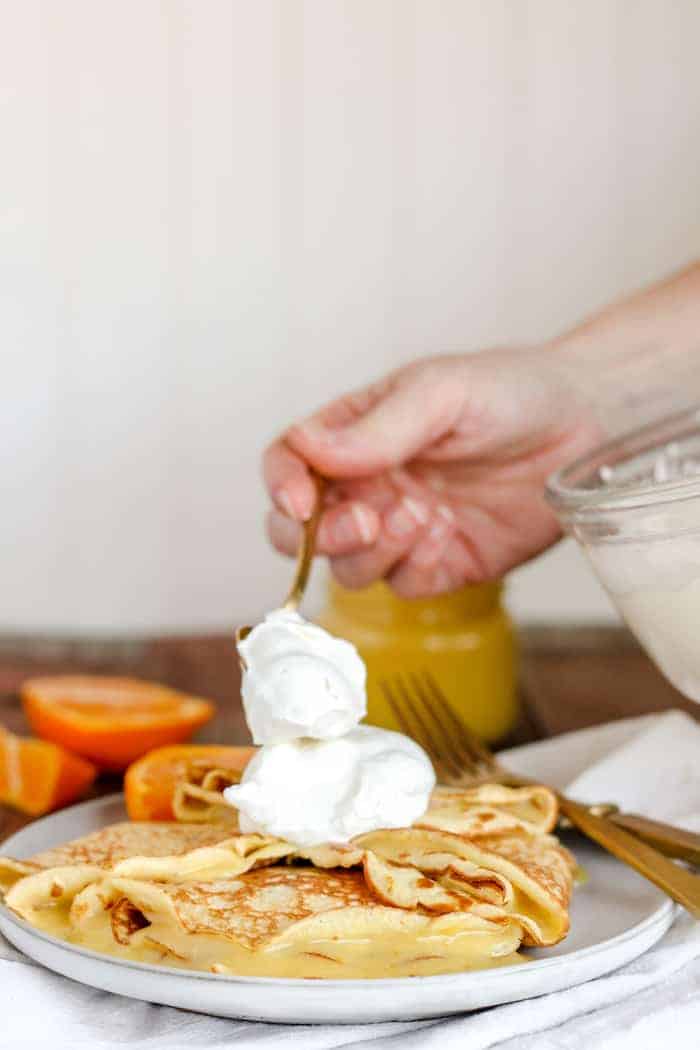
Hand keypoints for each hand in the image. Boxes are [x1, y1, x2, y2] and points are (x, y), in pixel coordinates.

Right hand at [264, 349, 602, 596]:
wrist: (586, 423)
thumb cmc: (510, 391)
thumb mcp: (443, 392)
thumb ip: (378, 427)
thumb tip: (310, 451)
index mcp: (354, 434)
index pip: (289, 463)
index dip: (281, 485)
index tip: (301, 500)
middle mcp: (369, 485)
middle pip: (300, 531)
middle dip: (320, 535)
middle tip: (365, 521)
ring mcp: (402, 530)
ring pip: (349, 567)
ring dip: (374, 551)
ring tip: (425, 514)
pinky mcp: (441, 564)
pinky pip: (403, 586)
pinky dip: (415, 567)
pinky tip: (448, 533)